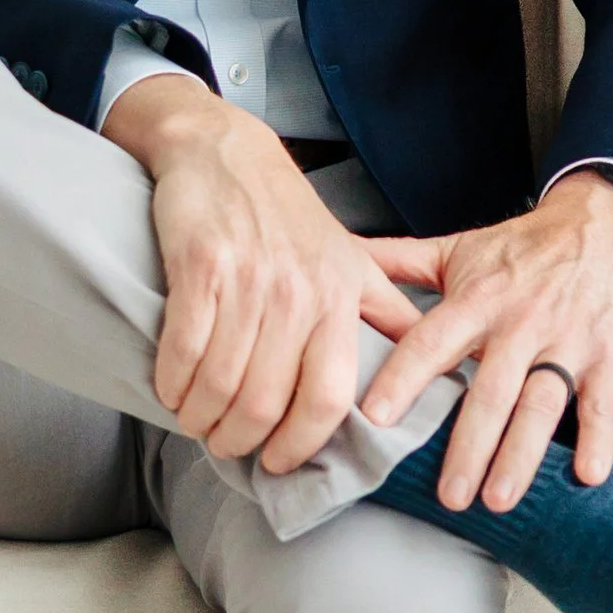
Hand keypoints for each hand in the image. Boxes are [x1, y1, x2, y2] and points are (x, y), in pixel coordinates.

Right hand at [101, 75, 420, 475]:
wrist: (226, 152)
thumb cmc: (290, 217)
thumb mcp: (354, 262)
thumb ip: (389, 318)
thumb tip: (440, 370)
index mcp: (343, 298)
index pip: (327, 399)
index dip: (298, 445)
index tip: (277, 461)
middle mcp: (300, 292)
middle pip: (265, 402)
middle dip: (238, 439)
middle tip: (225, 443)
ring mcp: (249, 279)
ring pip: (220, 384)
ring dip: (199, 416)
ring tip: (195, 418)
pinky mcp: (200, 266)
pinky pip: (183, 350)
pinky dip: (171, 383)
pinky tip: (171, 388)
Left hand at [357, 173, 612, 512]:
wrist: (601, 222)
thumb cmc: (522, 247)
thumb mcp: (458, 249)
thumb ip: (398, 262)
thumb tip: (341, 256)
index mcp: (478, 299)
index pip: (433, 342)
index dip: (403, 378)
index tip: (376, 417)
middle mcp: (521, 322)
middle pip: (491, 391)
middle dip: (469, 446)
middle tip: (447, 494)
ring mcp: (567, 341)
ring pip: (541, 405)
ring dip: (521, 455)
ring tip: (498, 497)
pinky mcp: (607, 357)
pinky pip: (602, 403)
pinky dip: (599, 440)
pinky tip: (586, 475)